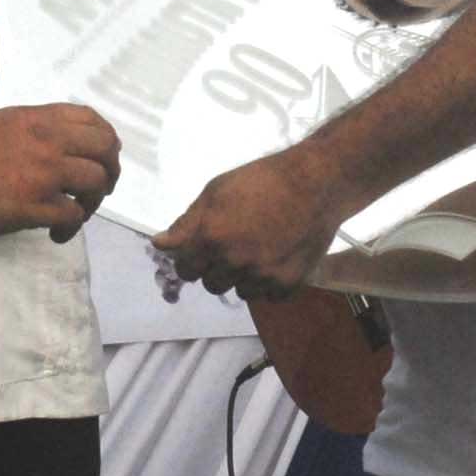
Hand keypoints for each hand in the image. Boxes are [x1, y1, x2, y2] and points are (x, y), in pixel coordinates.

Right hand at [0, 104, 117, 241]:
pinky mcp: (37, 206)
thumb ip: (38, 129)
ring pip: (96, 183)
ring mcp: (46, 174)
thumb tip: (61, 143)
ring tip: (79, 212)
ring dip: (93, 201)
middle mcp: (51, 142)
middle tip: (101, 188)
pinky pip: (74, 216)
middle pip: (106, 150)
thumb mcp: (8, 121)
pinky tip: (58, 234)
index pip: (93, 120)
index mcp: (43, 119)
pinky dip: (72, 228)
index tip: (104, 155)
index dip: (106, 139)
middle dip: (111, 170)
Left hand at [154, 151, 340, 300]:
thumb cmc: (262, 179)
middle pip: (212, 284)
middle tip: (237, 245)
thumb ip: (186, 223)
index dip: (192, 259)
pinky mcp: (287, 284)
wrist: (315, 183)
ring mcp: (262, 276)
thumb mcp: (216, 191)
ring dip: (244, 277)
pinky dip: (269, 282)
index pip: (185, 270)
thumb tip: (160, 244)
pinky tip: (277, 257)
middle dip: (218, 268)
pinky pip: (267, 296)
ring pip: (240, 292)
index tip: (204, 249)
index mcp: (210, 237)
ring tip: (260, 249)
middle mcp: (233, 262)